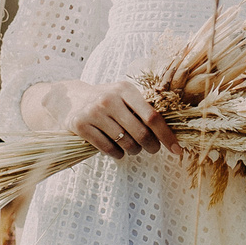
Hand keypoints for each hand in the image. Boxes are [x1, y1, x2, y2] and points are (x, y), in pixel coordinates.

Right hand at [52, 78, 177, 158]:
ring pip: (126, 144)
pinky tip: (118, 151)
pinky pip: (108, 149)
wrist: (69, 99)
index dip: (166, 135)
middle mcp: (109, 99)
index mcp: (125, 90)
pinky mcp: (81, 126)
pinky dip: (118, 154)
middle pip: (141, 133)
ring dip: (133, 151)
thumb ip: (143, 108)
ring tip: (132, 148)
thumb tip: (171, 130)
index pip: (152, 116)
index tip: (177, 149)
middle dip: (151, 146)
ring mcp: (94, 113)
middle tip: (152, 149)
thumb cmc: (105, 101)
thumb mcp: (123, 96)